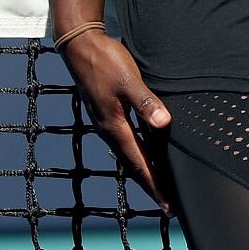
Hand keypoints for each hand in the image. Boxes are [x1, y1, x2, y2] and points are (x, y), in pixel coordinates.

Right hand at [60, 31, 170, 211]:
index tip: (168, 203)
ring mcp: (107, 120)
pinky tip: (149, 147)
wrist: (80, 46)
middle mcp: (109, 128)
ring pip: (130, 151)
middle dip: (151, 182)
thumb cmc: (105, 61)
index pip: (139, 162)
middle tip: (168, 203)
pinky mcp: (108, 111)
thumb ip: (146, 102)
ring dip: (145, 167)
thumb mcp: (128, 80)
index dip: (154, 183)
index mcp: (114, 126)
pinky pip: (127, 138)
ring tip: (160, 181)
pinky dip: (140, 149)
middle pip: (134, 163)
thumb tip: (164, 124)